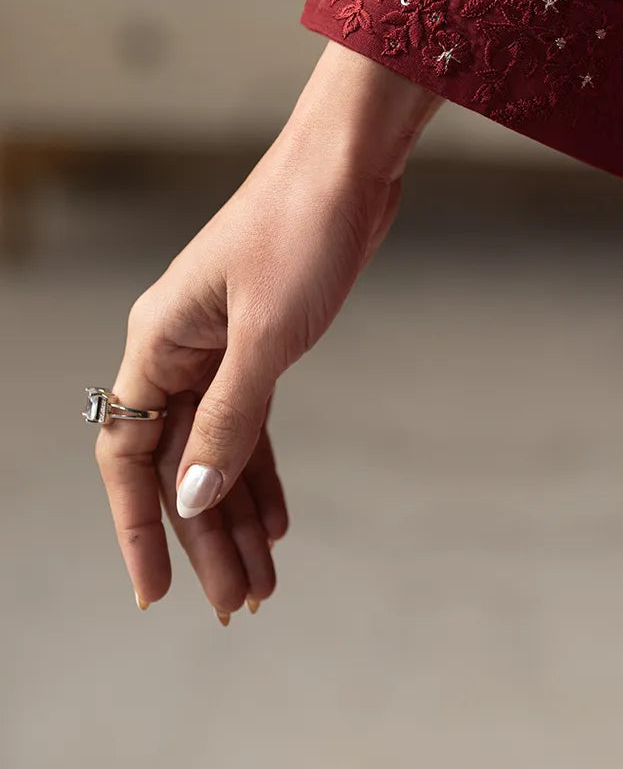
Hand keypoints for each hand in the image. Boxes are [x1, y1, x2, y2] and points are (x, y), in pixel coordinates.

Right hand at [94, 41, 440, 620]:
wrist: (349, 163)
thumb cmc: (301, 229)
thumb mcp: (267, 334)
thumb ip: (229, 418)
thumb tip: (193, 496)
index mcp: (161, 341)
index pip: (128, 452)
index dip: (135, 526)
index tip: (154, 592)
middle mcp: (182, 348)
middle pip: (180, 462)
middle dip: (205, 537)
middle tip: (235, 606)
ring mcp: (223, 345)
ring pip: (219, 448)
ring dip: (238, 513)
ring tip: (263, 583)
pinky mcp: (265, 340)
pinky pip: (252, 421)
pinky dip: (263, 471)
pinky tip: (280, 520)